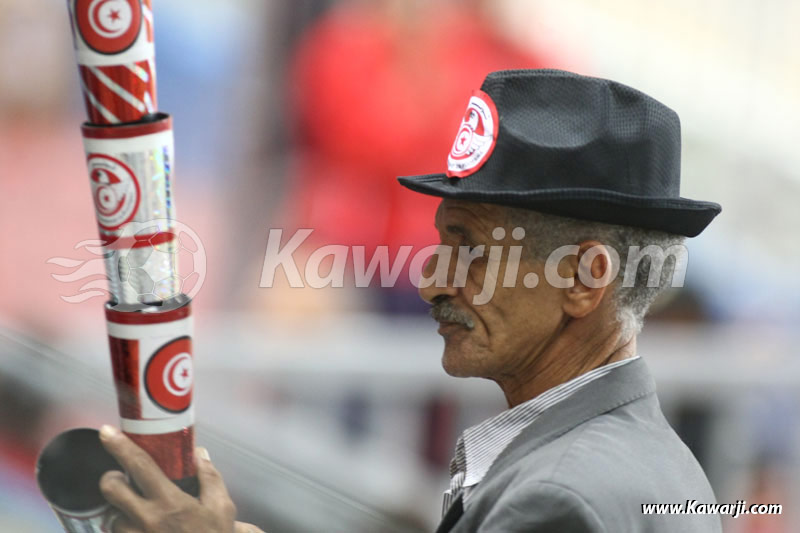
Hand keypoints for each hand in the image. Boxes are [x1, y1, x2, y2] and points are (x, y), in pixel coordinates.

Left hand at [98, 425, 260, 532]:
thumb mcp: (221, 506)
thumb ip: (209, 477)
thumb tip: (200, 454)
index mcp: (170, 503)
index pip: (139, 466)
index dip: (120, 446)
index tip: (107, 432)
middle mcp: (147, 520)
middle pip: (111, 489)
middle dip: (111, 479)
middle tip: (121, 478)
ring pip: (112, 517)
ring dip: (120, 510)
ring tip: (136, 511)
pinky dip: (125, 530)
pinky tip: (141, 528)